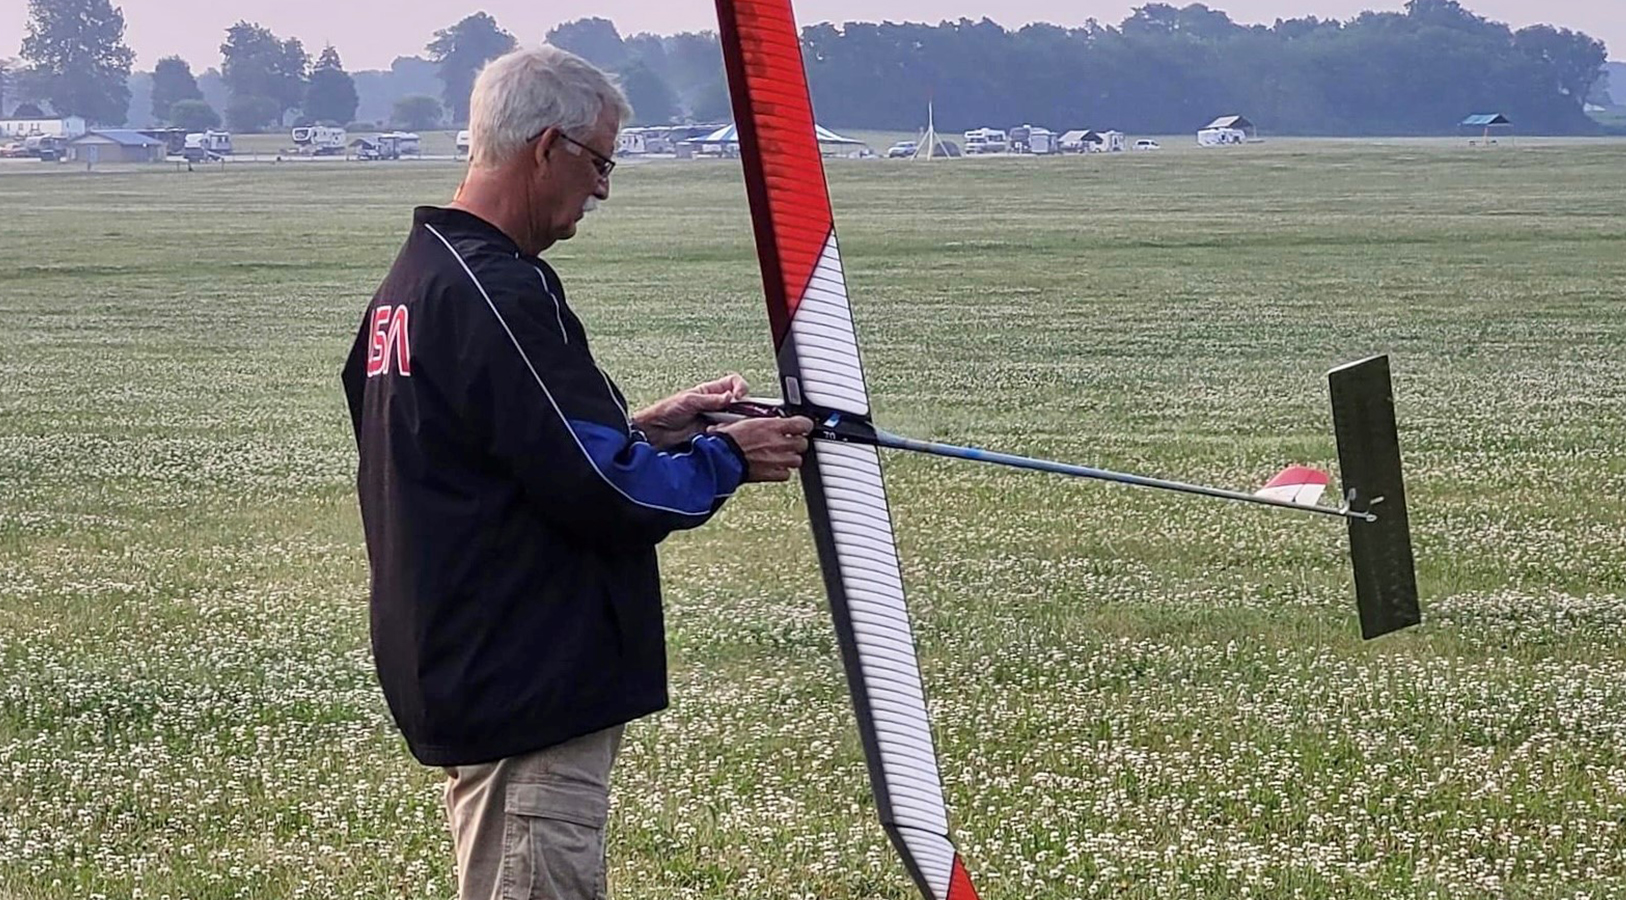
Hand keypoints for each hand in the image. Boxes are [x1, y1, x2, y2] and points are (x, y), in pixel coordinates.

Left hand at [633, 373, 749, 447]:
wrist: (655, 432)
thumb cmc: (666, 411)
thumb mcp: (689, 400)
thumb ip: (711, 399)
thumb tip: (730, 396)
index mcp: (710, 391)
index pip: (733, 383)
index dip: (740, 387)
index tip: (738, 397)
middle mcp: (715, 404)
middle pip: (739, 402)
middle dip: (741, 408)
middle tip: (737, 415)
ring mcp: (715, 419)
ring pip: (735, 419)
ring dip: (734, 422)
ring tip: (724, 426)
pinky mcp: (713, 434)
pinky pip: (727, 433)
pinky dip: (727, 434)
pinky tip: (719, 434)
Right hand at [715, 416, 812, 482]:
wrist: (719, 460)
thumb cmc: (725, 441)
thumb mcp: (742, 421)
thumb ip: (757, 421)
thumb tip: (759, 418)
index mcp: (771, 427)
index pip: (802, 424)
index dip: (805, 425)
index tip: (803, 426)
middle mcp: (777, 443)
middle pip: (802, 443)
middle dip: (797, 442)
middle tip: (790, 441)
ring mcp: (776, 460)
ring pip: (797, 460)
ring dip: (791, 457)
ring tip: (782, 455)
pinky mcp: (770, 474)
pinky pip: (786, 474)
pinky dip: (782, 472)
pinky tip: (775, 467)